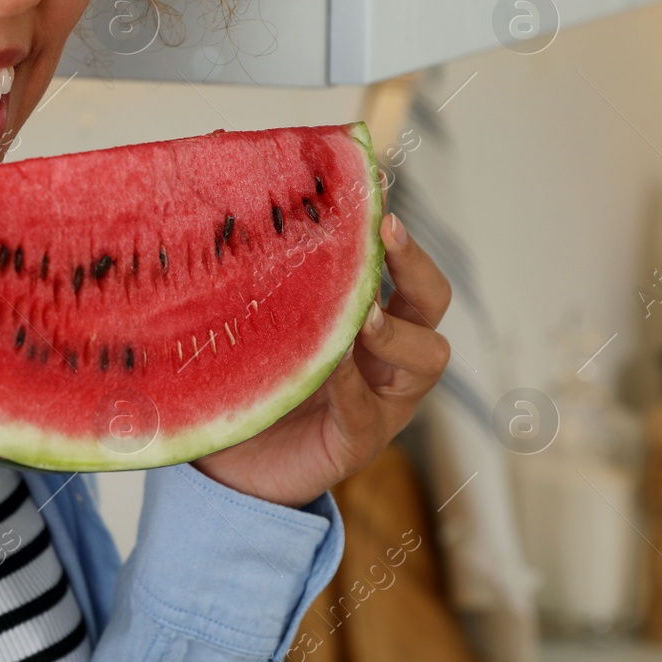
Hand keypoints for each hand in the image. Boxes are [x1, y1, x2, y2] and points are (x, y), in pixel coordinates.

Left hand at [192, 213, 452, 507]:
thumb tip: (234, 202)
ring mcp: (383, 402)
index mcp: (372, 322)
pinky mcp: (359, 442)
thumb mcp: (258, 324)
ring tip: (360, 313)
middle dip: (415, 265)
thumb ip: (262, 281)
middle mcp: (390, 357)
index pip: (405, 270)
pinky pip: (367, 410)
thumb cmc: (247, 384)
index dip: (397, 235)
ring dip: (395, 329)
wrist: (228, 468)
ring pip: (427, 356)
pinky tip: (328, 364)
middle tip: (384, 233)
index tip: (378, 193)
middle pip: (434, 301)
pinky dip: (350, 383)